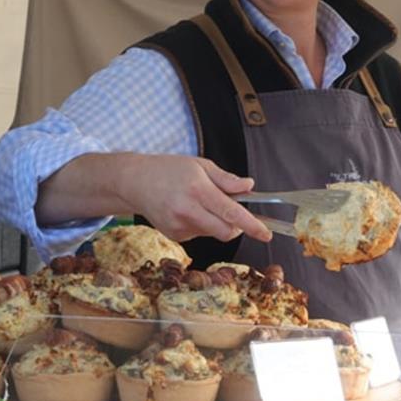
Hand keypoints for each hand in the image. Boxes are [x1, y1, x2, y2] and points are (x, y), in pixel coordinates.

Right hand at [115, 154, 272, 243]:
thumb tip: (249, 187)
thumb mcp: (200, 165)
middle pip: (225, 232)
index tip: (266, 234)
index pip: (231, 212)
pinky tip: (186, 210)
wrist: (135, 181)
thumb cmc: (169, 170)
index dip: (251, 225)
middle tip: (234, 213)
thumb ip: (226, 179)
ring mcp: (179, 226)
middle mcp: (187, 210)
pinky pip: (199, 234)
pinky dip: (201, 224)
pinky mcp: (173, 235)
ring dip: (216, 222)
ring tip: (199, 203)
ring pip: (213, 233)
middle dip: (236, 227)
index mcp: (197, 189)